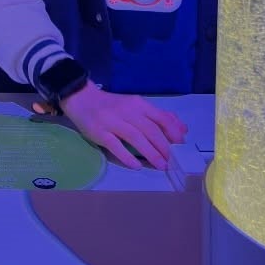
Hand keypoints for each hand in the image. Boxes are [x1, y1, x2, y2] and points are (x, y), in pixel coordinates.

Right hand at [55, 82, 185, 169]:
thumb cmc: (112, 105)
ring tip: (160, 165)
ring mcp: (112, 122)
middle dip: (163, 146)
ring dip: (150, 152)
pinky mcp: (99, 132)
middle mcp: (127, 111)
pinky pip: (115, 145)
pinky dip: (126, 156)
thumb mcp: (136, 105)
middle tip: (172, 161)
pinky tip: (136, 166)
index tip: (181, 146)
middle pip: (150, 129)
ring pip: (135, 137)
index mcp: (138, 104)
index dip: (173, 132)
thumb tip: (183, 128)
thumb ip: (159, 115)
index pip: (160, 117)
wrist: (82, 98)